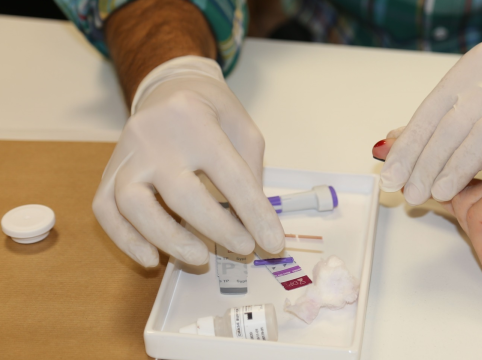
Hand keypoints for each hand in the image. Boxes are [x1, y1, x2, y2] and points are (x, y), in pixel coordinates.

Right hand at [93, 56, 284, 266]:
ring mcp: (126, 153)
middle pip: (182, 193)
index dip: (255, 214)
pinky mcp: (109, 169)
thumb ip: (250, 171)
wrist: (169, 86)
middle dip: (217, 228)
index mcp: (197, 120)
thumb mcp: (243, 128)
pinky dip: (125, 239)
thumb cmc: (212, 110)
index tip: (272, 243)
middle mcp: (155, 136)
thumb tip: (255, 224)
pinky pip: (105, 209)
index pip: (231, 175)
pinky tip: (151, 259)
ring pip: (133, 204)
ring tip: (199, 257)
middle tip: (243, 248)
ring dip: (168, 238)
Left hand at [378, 41, 481, 202]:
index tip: (391, 176)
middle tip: (410, 193)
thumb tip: (386, 148)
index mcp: (472, 68)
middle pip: (452, 124)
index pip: (430, 111)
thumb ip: (432, 125)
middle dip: (426, 164)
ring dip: (457, 170)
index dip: (408, 147)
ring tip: (438, 195)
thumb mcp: (471, 103)